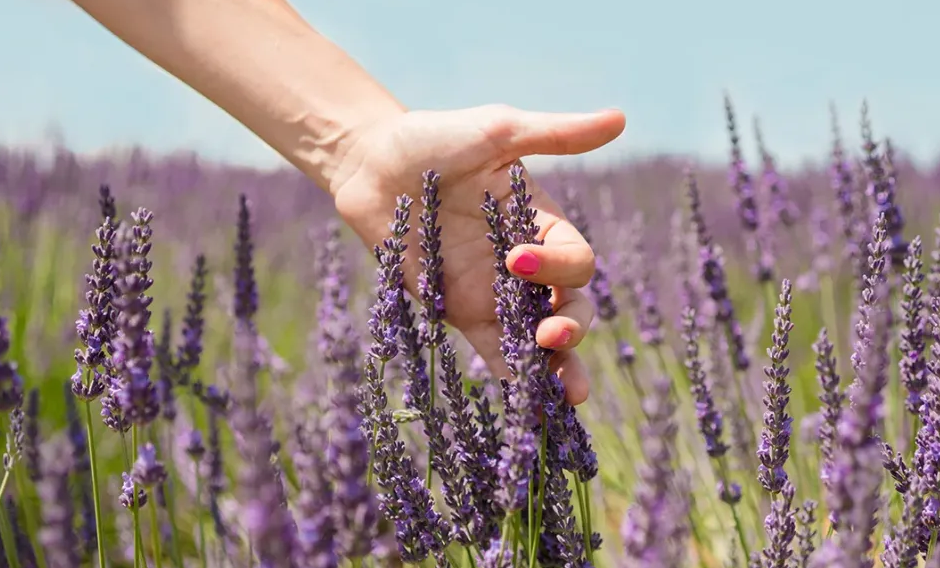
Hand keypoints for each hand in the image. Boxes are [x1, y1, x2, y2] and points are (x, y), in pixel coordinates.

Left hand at [330, 105, 625, 404]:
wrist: (371, 163)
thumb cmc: (435, 139)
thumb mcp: (497, 132)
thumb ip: (556, 135)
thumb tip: (621, 119)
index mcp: (544, 223)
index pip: (576, 261)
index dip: (560, 269)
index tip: (516, 258)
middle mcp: (526, 265)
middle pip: (570, 309)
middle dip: (571, 330)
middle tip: (552, 338)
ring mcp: (495, 294)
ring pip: (538, 342)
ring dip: (555, 371)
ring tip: (564, 400)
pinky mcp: (461, 313)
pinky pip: (495, 352)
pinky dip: (512, 379)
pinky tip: (526, 409)